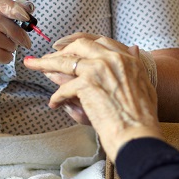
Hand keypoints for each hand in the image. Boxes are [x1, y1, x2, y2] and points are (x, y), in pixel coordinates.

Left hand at [24, 35, 161, 159]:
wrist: (139, 137)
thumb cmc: (142, 118)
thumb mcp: (144, 84)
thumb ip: (135, 64)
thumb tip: (133, 48)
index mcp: (125, 58)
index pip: (98, 41)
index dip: (79, 45)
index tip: (68, 50)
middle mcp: (112, 59)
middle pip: (79, 45)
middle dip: (61, 51)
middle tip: (48, 58)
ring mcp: (98, 69)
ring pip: (65, 61)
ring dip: (46, 64)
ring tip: (33, 65)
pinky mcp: (86, 84)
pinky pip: (64, 88)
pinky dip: (57, 97)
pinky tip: (54, 103)